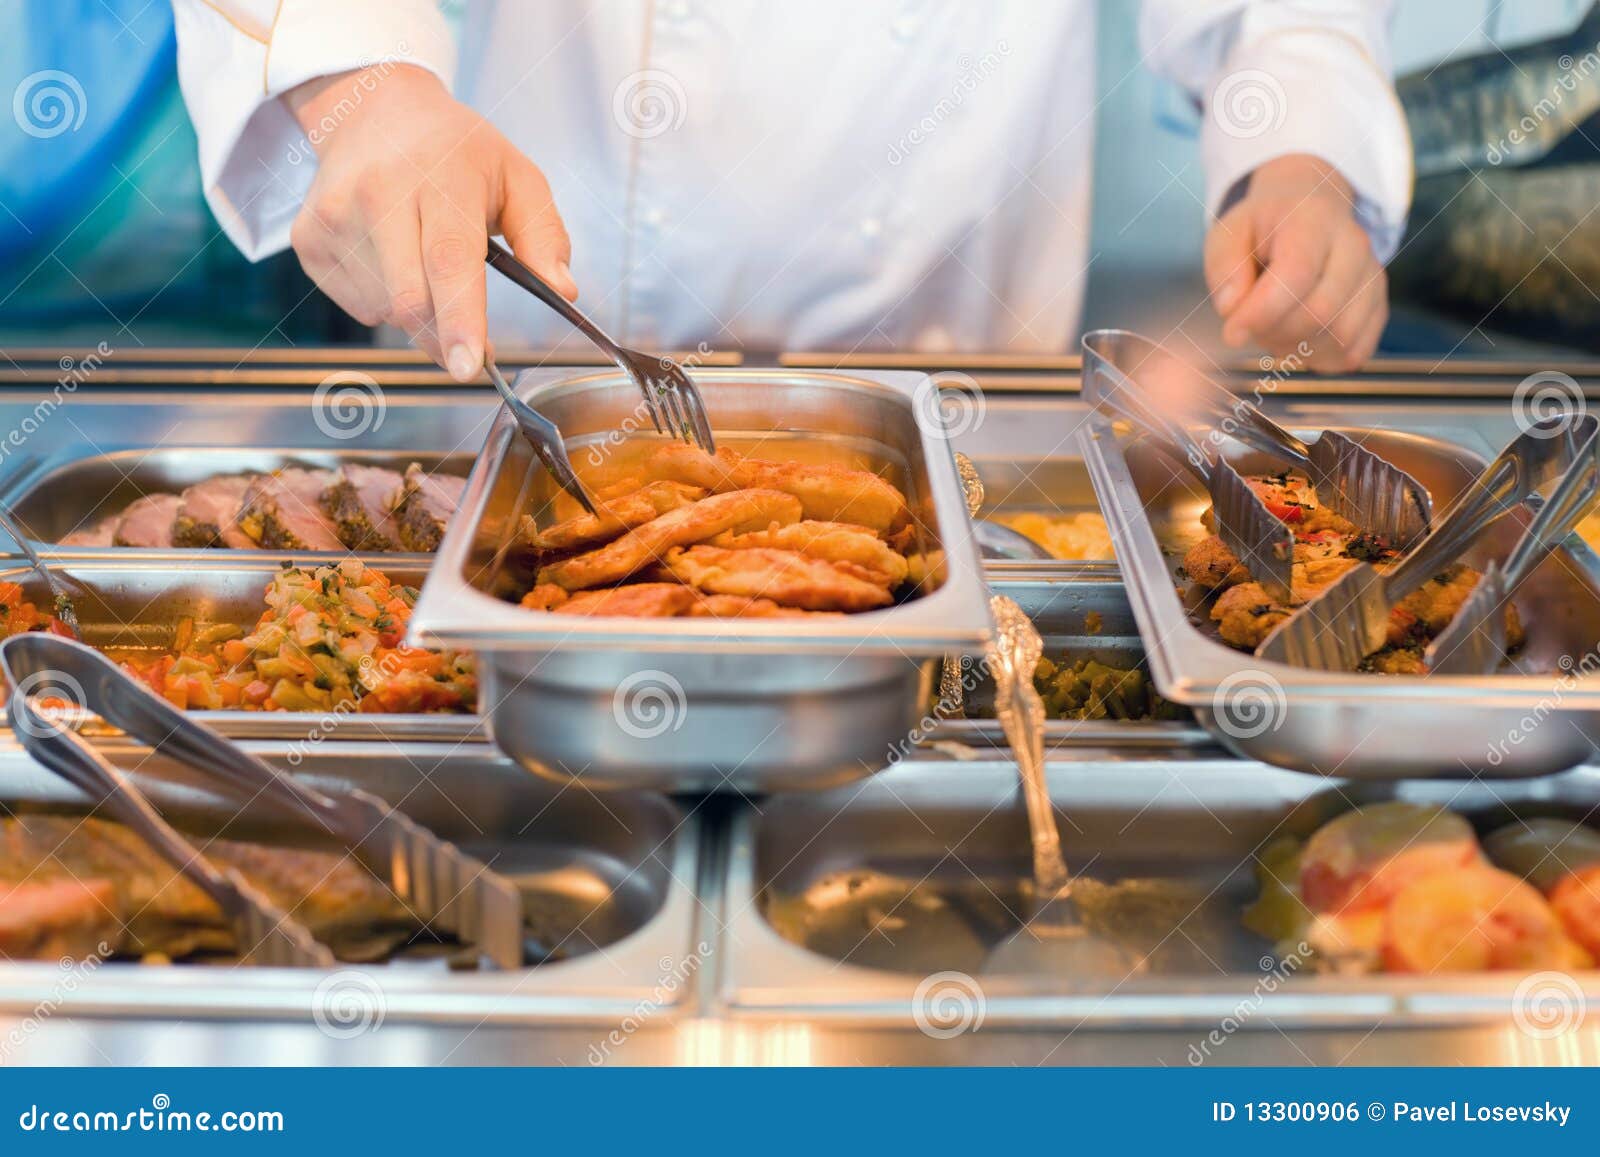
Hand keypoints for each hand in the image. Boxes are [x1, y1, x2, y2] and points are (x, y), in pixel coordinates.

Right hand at [285, 65, 576, 380]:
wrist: (375, 112)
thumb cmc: (457, 153)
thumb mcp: (517, 178)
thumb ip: (544, 236)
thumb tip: (563, 290)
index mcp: (441, 176)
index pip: (448, 259)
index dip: (459, 319)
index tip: (468, 366)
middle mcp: (379, 192)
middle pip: (412, 300)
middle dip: (446, 335)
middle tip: (471, 340)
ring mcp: (335, 216)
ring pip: (386, 311)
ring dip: (418, 312)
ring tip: (423, 260)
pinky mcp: (308, 239)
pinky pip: (359, 306)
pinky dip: (385, 301)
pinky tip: (391, 259)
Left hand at [1204, 154, 1386, 372]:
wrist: (1307, 212)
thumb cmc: (1262, 229)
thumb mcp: (1228, 234)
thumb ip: (1224, 268)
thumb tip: (1232, 308)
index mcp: (1314, 220)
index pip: (1297, 274)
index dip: (1262, 312)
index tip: (1231, 332)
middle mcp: (1354, 246)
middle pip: (1321, 311)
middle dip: (1275, 332)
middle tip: (1250, 326)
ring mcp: (1372, 277)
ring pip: (1341, 337)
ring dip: (1297, 348)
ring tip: (1272, 328)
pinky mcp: (1378, 307)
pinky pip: (1354, 352)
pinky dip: (1320, 359)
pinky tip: (1298, 340)